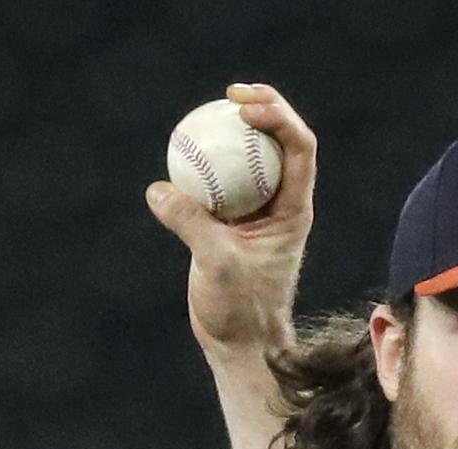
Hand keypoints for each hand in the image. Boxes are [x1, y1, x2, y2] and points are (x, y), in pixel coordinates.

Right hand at [145, 83, 317, 355]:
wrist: (241, 344)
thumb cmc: (240, 310)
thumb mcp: (216, 265)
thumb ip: (191, 224)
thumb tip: (159, 190)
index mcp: (294, 209)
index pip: (299, 148)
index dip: (278, 116)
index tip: (245, 108)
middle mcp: (281, 205)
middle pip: (279, 141)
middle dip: (262, 107)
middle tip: (230, 94)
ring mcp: (256, 213)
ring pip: (249, 159)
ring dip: (233, 132)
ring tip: (209, 111)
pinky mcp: (230, 224)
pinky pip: (219, 183)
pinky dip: (205, 164)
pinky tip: (181, 152)